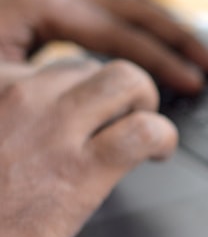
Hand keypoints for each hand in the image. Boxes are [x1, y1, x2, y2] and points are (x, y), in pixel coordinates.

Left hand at [0, 0, 207, 93]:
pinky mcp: (38, 33)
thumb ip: (65, 87)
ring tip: (197, 63)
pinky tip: (156, 68)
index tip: (191, 83)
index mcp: (26, 5)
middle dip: (171, 38)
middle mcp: (35, 1)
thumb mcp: (9, 93)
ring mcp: (38, 15)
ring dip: (159, 38)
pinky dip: (134, 45)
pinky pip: (100, 30)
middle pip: (122, 8)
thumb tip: (128, 102)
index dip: (157, 56)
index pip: (111, 25)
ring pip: (115, 14)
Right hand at [0, 58, 176, 236]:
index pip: (51, 67)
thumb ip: (6, 124)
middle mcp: (15, 94)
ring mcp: (51, 128)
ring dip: (144, 102)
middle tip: (120, 122)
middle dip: (113, 93)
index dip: (75, 93)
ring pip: (126, 79)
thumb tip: (43, 128)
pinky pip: (145, 130)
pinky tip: (158, 153)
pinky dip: (163, 137)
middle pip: (90, 67)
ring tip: (142, 131)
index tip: (82, 116)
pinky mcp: (81, 169)